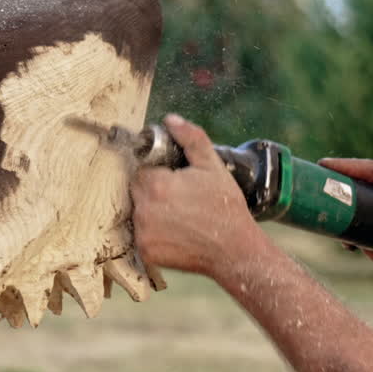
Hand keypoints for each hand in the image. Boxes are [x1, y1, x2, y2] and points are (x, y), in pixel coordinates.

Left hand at [131, 114, 255, 277]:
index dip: (158, 173)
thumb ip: (191, 138)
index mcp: (156, 184)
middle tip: (181, 199)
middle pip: (137, 191)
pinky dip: (155, 233)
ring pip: (139, 212)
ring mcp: (143, 232)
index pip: (142, 170)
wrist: (235, 249)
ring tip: (180, 216)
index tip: (175, 180)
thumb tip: (170, 120)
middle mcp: (144, 209)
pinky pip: (143, 235)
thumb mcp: (213, 167)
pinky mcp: (146, 251)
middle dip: (154, 191)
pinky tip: (177, 232)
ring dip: (153, 211)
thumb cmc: (226, 208)